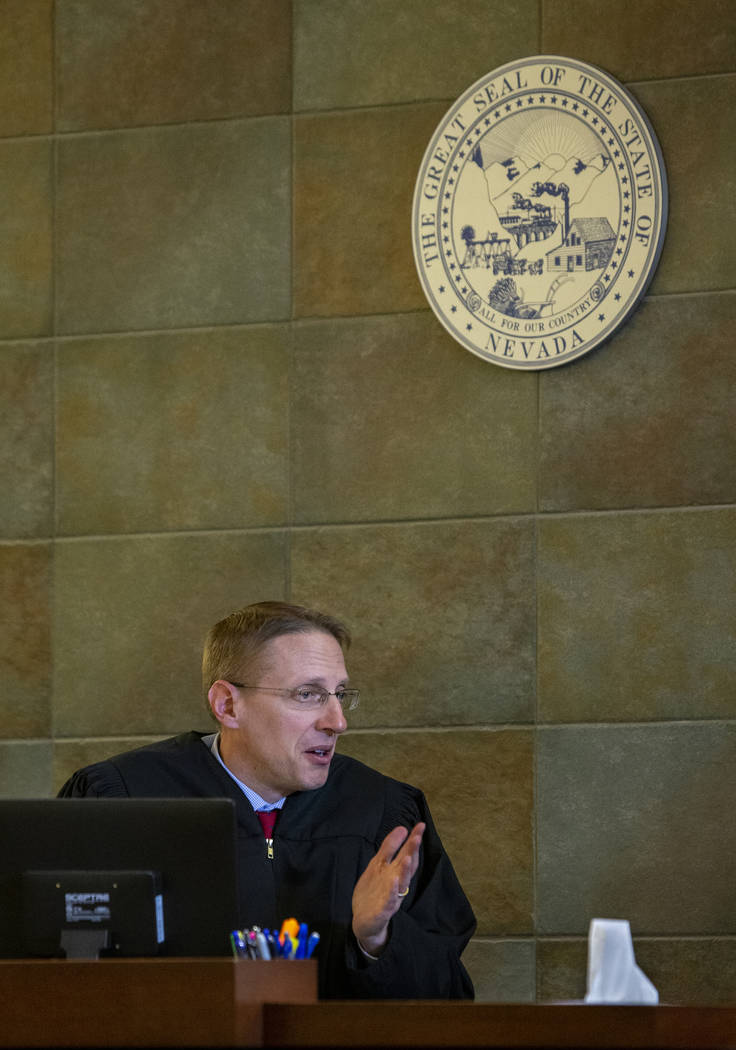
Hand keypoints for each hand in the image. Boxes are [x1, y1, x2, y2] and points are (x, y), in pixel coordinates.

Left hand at [351, 822, 424, 956]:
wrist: (365, 922)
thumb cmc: (375, 891)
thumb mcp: (379, 865)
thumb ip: (390, 847)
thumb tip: (402, 828)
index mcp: (395, 872)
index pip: (408, 854)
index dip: (413, 840)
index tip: (420, 825)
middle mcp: (397, 884)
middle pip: (407, 866)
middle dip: (412, 852)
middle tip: (417, 836)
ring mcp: (391, 897)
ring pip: (401, 884)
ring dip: (405, 871)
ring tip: (408, 857)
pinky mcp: (383, 911)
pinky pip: (389, 901)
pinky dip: (392, 892)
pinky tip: (394, 882)